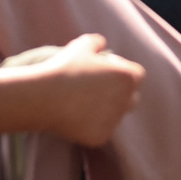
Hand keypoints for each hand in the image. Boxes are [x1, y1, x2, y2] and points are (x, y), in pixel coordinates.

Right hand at [24, 34, 145, 146]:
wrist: (43, 96)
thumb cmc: (65, 67)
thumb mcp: (82, 45)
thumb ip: (98, 42)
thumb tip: (102, 45)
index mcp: (127, 78)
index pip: (136, 75)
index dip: (121, 69)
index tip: (103, 69)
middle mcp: (126, 101)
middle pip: (132, 97)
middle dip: (119, 92)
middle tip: (96, 86)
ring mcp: (114, 122)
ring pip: (116, 114)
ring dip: (106, 108)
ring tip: (81, 100)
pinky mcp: (100, 137)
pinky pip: (101, 129)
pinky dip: (92, 123)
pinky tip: (75, 114)